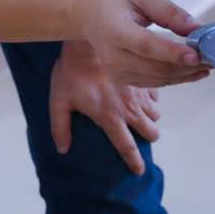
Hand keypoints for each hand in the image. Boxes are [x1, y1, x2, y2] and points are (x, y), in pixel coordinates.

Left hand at [50, 39, 195, 175]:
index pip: (127, 147)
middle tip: (139, 134)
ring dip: (149, 118)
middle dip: (148, 137)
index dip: (134, 162)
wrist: (86, 42)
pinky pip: (154, 94)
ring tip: (139, 114)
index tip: (139, 171)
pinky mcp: (142, 77)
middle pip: (151, 133)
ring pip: (155, 114)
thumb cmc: (71, 71)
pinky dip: (150, 98)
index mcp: (110, 117)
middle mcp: (129, 108)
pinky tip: (140, 94)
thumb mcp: (58, 100)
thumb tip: (62, 149)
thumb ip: (60, 126)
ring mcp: (139, 92)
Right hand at [75, 0, 208, 87]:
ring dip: (185, 75)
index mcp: (115, 30)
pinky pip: (153, 82)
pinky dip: (174, 78)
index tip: (198, 54)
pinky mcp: (122, 78)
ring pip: (158, 80)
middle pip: (156, 69)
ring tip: (208, 65)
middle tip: (213, 58)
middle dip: (188, 66)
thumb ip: (168, 10)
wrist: (83, 10)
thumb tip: (196, 29)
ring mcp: (116, 71)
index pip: (147, 46)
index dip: (174, 53)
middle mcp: (113, 56)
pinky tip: (190, 71)